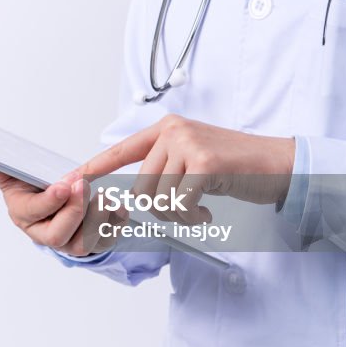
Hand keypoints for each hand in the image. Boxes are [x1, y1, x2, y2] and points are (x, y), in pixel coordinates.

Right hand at [0, 158, 126, 256]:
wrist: (56, 204)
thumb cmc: (32, 187)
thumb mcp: (11, 174)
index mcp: (23, 215)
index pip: (34, 213)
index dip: (50, 201)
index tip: (66, 183)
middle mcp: (44, 234)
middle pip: (58, 236)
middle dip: (74, 212)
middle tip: (86, 186)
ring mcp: (68, 243)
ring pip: (83, 244)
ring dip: (96, 220)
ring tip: (105, 195)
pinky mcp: (91, 244)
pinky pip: (105, 243)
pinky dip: (114, 226)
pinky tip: (119, 206)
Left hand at [76, 115, 294, 224]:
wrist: (279, 164)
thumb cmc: (236, 168)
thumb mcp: (193, 157)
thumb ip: (164, 166)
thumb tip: (133, 193)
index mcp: (166, 128)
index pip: (119, 151)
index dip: (91, 169)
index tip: (66, 182)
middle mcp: (173, 131)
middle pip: (140, 186)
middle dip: (159, 210)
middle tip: (187, 212)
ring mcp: (188, 144)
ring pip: (157, 198)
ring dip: (177, 216)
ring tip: (200, 210)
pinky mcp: (204, 163)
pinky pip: (179, 205)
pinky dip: (192, 218)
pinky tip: (209, 212)